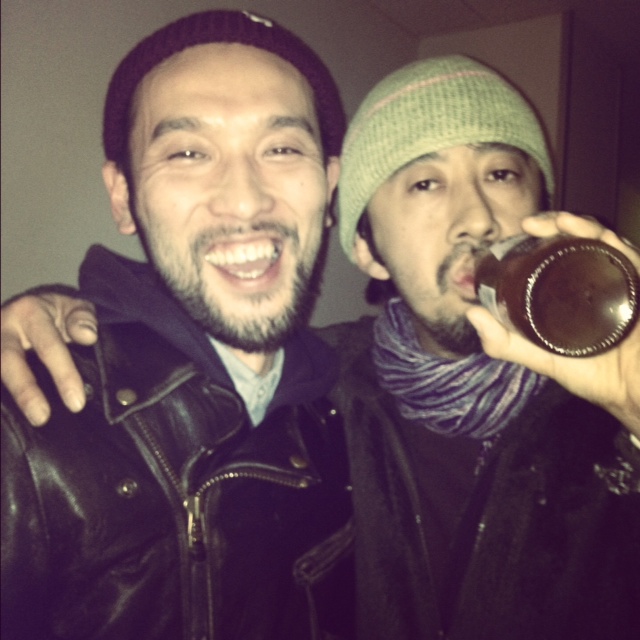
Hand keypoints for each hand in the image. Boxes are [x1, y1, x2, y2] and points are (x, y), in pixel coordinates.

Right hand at [1, 294, 96, 425]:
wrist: (30, 306)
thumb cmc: (57, 313)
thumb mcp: (74, 307)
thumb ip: (83, 318)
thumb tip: (88, 336)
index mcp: (30, 313)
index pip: (48, 347)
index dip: (63, 375)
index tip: (76, 402)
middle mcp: (4, 330)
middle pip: (9, 362)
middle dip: (25, 392)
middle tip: (41, 417)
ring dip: (11, 398)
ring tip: (28, 421)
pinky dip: (3, 399)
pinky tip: (12, 419)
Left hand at [466, 212, 639, 436]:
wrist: (636, 392)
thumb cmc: (596, 377)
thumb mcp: (542, 357)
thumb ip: (506, 342)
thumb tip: (471, 314)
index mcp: (578, 294)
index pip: (560, 256)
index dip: (541, 241)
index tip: (517, 235)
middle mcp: (601, 282)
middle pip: (579, 242)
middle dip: (553, 226)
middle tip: (528, 226)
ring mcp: (622, 280)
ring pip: (599, 239)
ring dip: (572, 223)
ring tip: (545, 223)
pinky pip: (624, 252)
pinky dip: (599, 235)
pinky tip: (575, 226)